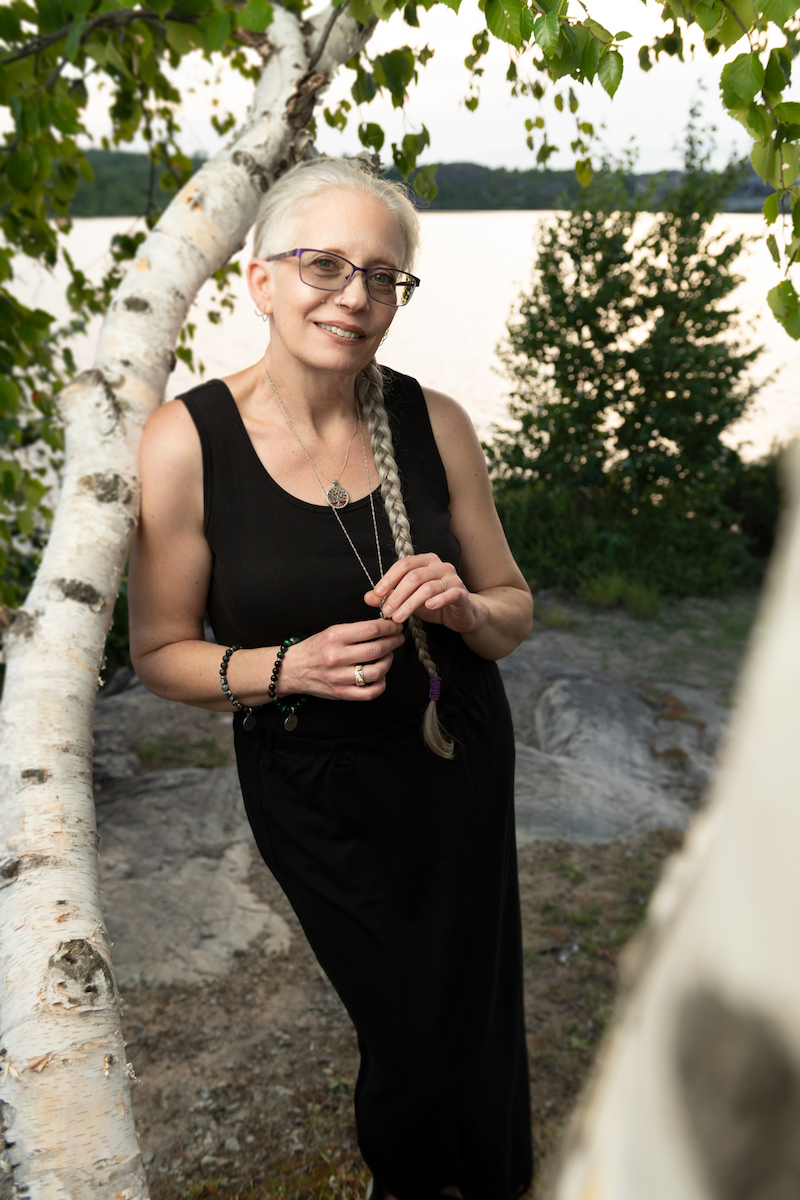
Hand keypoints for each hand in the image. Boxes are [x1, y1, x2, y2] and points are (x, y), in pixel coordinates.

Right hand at [279, 619, 405, 700]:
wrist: (292, 669)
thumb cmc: (315, 649)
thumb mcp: (331, 631)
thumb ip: (355, 630)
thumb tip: (383, 627)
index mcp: (335, 636)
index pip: (371, 629)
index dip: (389, 627)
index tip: (396, 626)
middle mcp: (337, 656)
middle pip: (377, 649)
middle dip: (394, 642)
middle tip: (398, 638)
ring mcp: (339, 677)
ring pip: (377, 671)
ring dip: (389, 662)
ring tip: (388, 656)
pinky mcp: (341, 693)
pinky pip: (370, 692)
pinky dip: (381, 684)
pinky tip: (380, 676)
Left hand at [366, 554, 478, 634]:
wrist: (463, 614)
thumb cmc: (435, 604)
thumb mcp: (409, 600)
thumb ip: (390, 596)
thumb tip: (368, 597)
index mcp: (426, 561)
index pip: (404, 565)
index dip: (389, 579)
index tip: (377, 594)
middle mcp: (440, 566)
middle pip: (414, 576)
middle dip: (397, 595)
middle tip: (386, 611)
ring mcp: (453, 578)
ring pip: (427, 588)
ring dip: (410, 603)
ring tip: (398, 617)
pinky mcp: (461, 593)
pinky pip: (448, 595)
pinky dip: (437, 601)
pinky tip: (427, 607)